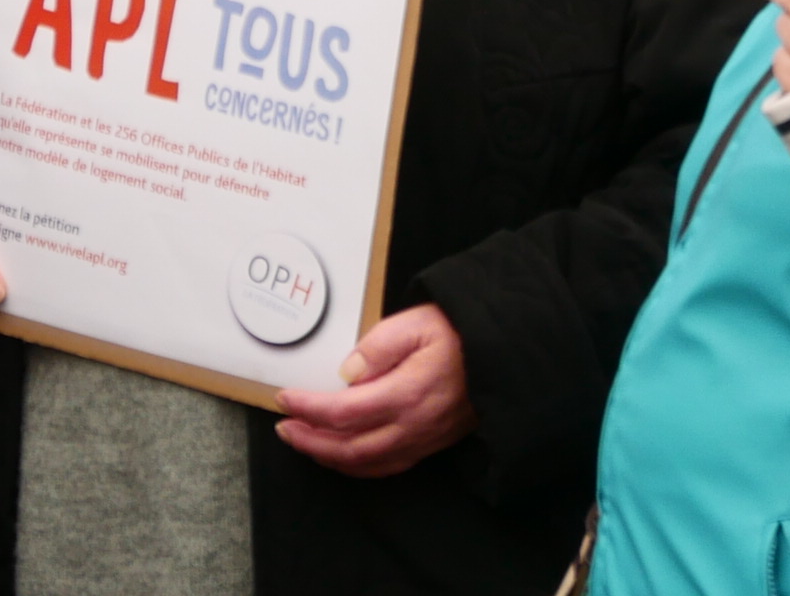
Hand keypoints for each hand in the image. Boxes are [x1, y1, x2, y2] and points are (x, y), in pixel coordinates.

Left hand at [275, 302, 474, 476]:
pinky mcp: (432, 445)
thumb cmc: (461, 332)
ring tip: (304, 441)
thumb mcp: (418, 322)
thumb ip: (378, 345)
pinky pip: (387, 467)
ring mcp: (423, 440)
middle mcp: (413, 425)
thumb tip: (347, 373)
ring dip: (328, 457)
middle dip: (309, 440)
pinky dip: (357, 466)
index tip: (285, 398)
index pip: (342, 411)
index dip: (308, 408)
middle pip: (347, 447)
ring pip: (365, 463)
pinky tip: (343, 455)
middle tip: (284, 427)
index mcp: (406, 393)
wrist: (505, 353)